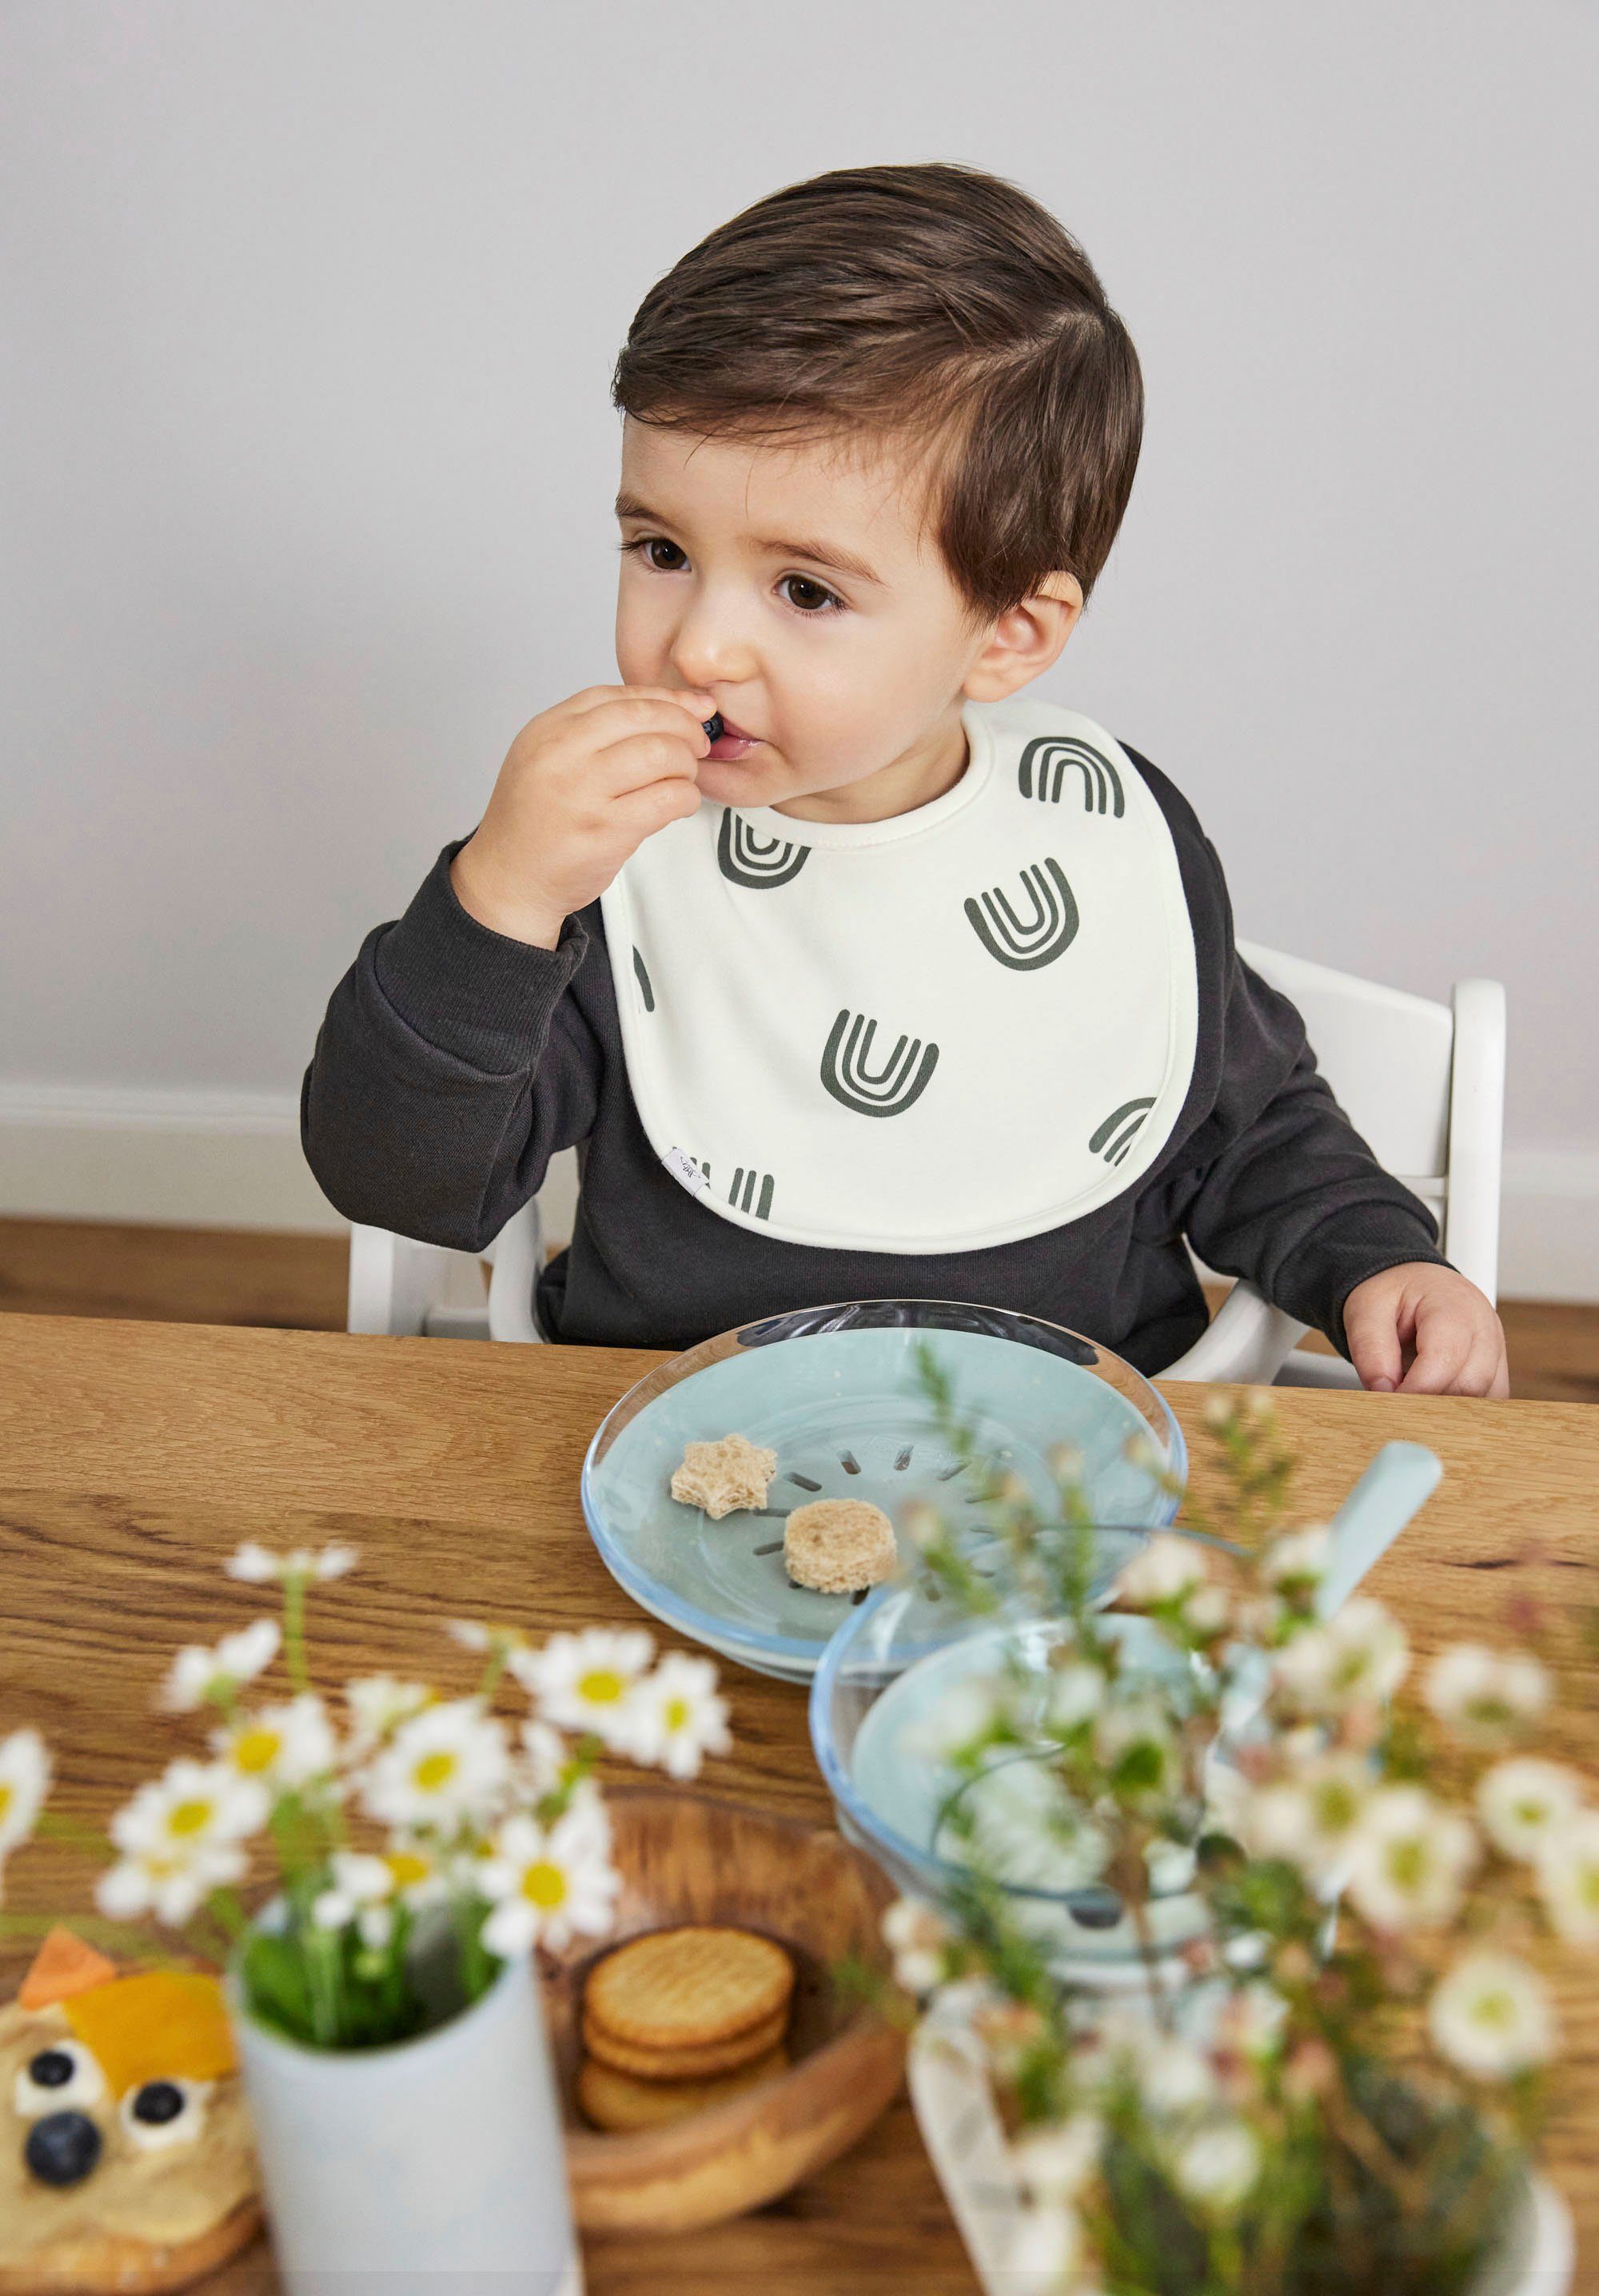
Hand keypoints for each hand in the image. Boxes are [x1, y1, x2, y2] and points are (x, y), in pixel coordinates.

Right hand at [449, 684, 716, 946]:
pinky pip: (667, 799)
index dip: (665, 698)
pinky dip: (686, 798)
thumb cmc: (536, 820)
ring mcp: (583, 793)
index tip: (691, 708)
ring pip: (662, 755)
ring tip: (682, 779)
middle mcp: (562, 755)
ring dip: (686, 765)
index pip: (619, 695)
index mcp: (548, 730)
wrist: (508, 878)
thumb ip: (596, 732)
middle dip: (684, 728)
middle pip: (644, 718)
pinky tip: (678, 804)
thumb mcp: (547, 757)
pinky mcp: (605, 831)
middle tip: (696, 745)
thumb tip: (674, 708)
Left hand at [1343, 1263, 1508, 1397]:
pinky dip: (1464, 1409)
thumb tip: (1384, 1392)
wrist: (1412, 1282)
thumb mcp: (1366, 1310)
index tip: (1390, 1404)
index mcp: (1453, 1305)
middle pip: (1470, 1384)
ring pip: (1486, 1397)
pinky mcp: (1496, 1365)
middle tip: (1400, 1409)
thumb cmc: (1393, 1294)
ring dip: (1450, 1409)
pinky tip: (1436, 1404)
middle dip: (1433, 1403)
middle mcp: (1484, 1326)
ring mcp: (1496, 1346)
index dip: (1416, 1389)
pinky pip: (1491, 1399)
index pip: (1444, 1359)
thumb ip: (1371, 1351)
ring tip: (1416, 1405)